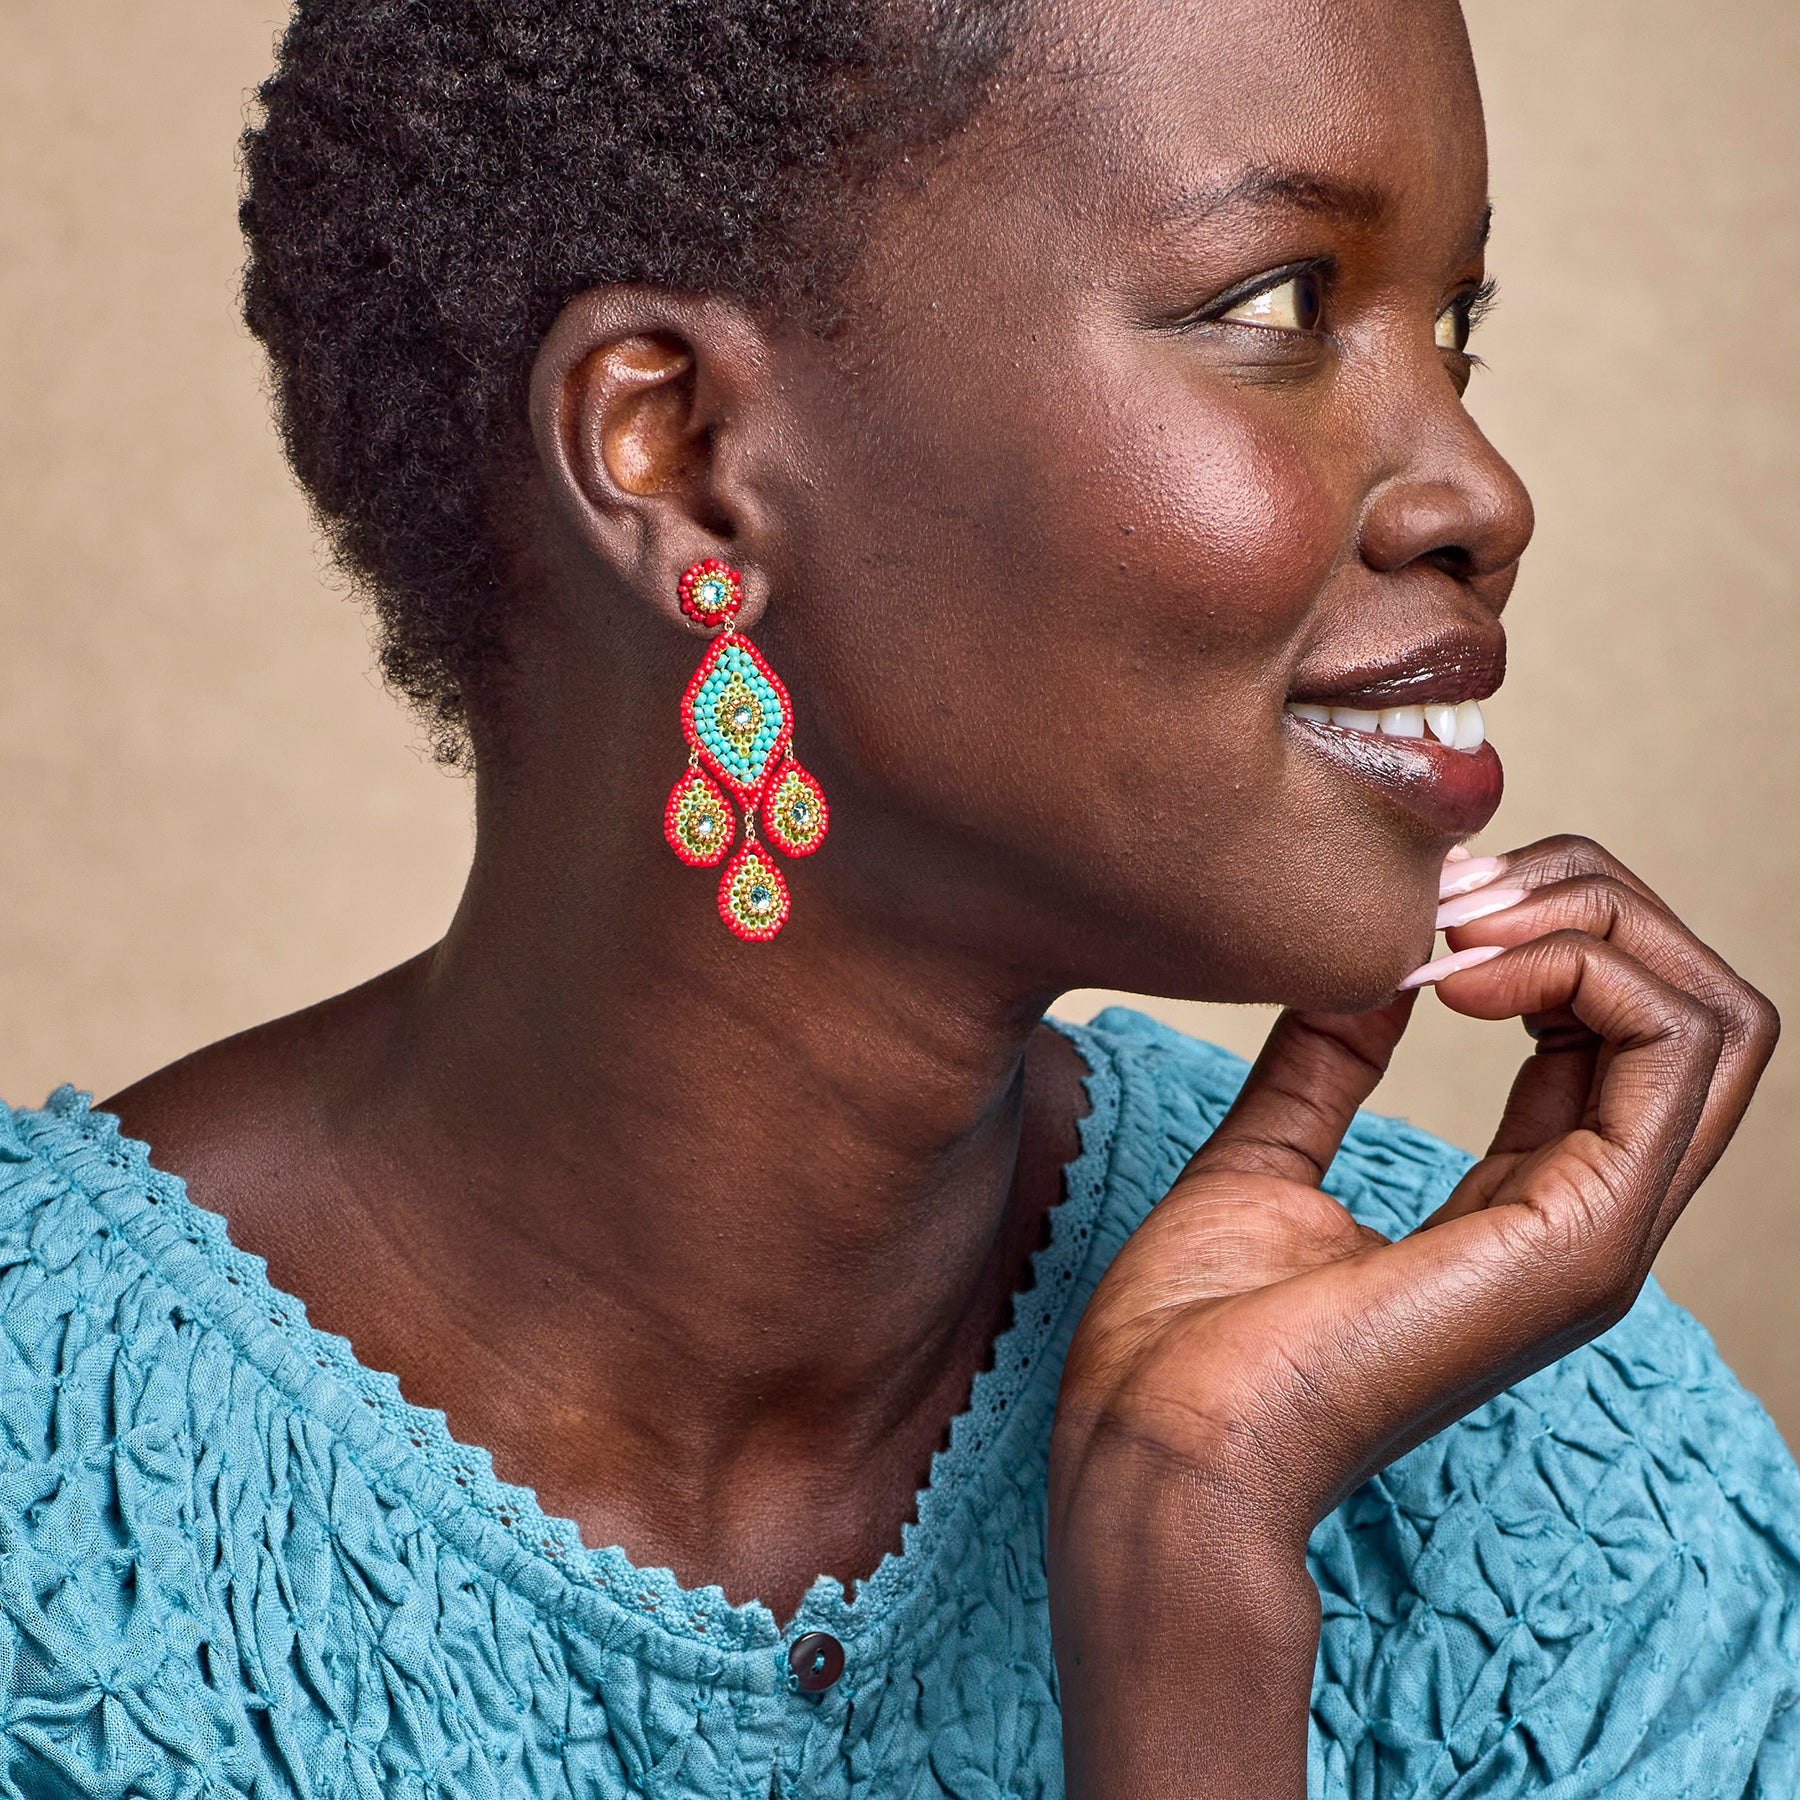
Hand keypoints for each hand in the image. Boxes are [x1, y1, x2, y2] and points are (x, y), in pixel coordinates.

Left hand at [1048, 834, 1777, 1799]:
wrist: (1155, 1445)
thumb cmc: (1189, 1336)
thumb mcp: (1265, 1157)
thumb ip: (1329, 1062)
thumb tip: (1367, 964)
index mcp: (1526, 1203)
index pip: (1624, 1030)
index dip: (1548, 927)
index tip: (1423, 903)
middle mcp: (1587, 1216)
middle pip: (1693, 1008)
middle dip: (1590, 901)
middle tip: (1455, 888)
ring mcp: (1599, 1235)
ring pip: (1711, 1020)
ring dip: (1592, 922)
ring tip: (1460, 918)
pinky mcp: (1581, 1242)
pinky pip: (1670, 1058)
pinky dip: (1579, 971)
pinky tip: (1457, 972)